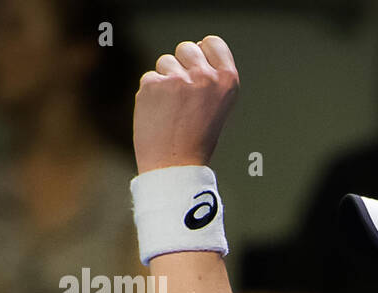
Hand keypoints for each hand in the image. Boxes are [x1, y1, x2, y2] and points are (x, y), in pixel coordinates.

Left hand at [134, 36, 238, 174]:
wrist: (175, 164)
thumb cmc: (197, 139)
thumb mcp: (217, 105)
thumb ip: (209, 77)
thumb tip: (193, 48)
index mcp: (227, 81)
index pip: (213, 42)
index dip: (203, 52)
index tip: (200, 67)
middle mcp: (205, 76)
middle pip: (187, 47)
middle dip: (182, 64)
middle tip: (184, 95)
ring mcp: (178, 79)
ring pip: (165, 61)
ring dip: (165, 79)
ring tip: (172, 108)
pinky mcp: (153, 84)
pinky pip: (150, 78)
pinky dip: (151, 94)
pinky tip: (158, 113)